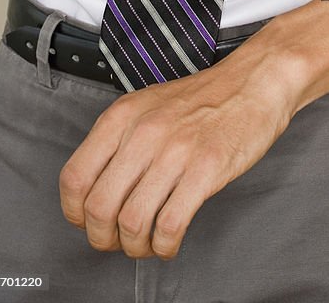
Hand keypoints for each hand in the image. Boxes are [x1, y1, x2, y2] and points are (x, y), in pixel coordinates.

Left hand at [58, 52, 295, 259]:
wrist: (254, 82)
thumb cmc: (205, 98)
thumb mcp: (148, 106)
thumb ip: (119, 140)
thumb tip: (95, 189)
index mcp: (123, 116)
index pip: (74, 178)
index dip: (75, 213)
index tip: (88, 222)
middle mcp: (144, 132)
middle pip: (99, 208)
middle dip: (103, 238)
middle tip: (117, 241)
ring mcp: (176, 151)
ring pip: (133, 223)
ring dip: (135, 247)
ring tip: (146, 243)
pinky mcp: (207, 169)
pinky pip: (170, 226)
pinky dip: (165, 246)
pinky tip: (170, 241)